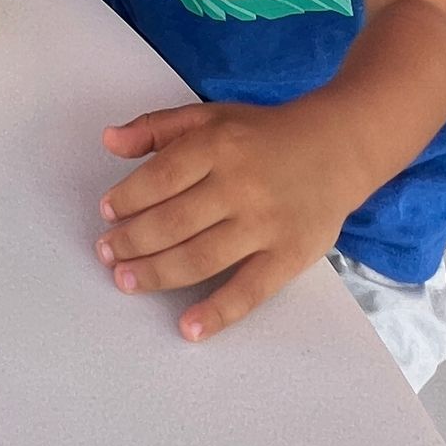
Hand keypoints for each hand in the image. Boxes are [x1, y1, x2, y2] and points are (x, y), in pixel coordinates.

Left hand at [96, 98, 355, 341]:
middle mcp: (239, 185)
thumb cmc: (263, 135)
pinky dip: (217, 312)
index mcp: (217, 145)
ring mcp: (265, 224)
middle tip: (107, 254)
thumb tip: (108, 141)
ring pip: (200, 257)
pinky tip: (187, 327)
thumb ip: (157, 127)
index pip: (160, 177)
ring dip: (157, 273)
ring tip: (126, 281)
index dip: (127, 198)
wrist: (338, 147)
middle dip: (132, 241)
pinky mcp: (288, 256)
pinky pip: (248, 290)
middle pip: (173, 221)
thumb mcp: (210, 117)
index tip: (107, 214)